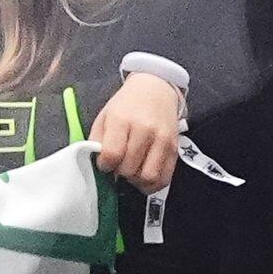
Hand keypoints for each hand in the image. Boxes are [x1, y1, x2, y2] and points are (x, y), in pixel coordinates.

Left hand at [90, 72, 180, 193]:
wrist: (157, 90)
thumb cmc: (127, 104)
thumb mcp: (105, 116)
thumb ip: (97, 140)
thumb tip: (99, 164)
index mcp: (122, 120)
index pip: (112, 154)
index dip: (105, 165)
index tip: (105, 163)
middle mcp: (145, 130)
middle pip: (129, 168)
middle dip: (120, 173)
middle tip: (118, 167)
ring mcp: (162, 141)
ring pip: (148, 177)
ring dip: (137, 181)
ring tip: (131, 173)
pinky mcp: (175, 150)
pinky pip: (165, 178)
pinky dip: (153, 184)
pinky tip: (144, 178)